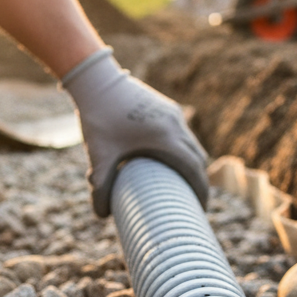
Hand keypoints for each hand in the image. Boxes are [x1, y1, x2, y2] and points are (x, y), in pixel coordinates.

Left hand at [63, 48, 208, 216]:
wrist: (95, 80)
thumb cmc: (98, 118)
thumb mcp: (99, 156)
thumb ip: (100, 189)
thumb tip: (102, 217)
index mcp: (166, 138)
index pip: (194, 169)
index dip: (201, 191)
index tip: (202, 209)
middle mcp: (175, 125)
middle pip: (198, 158)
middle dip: (199, 181)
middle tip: (194, 203)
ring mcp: (173, 114)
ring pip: (192, 145)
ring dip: (193, 165)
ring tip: (185, 184)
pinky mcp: (167, 107)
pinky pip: (183, 134)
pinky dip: (184, 150)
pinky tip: (172, 161)